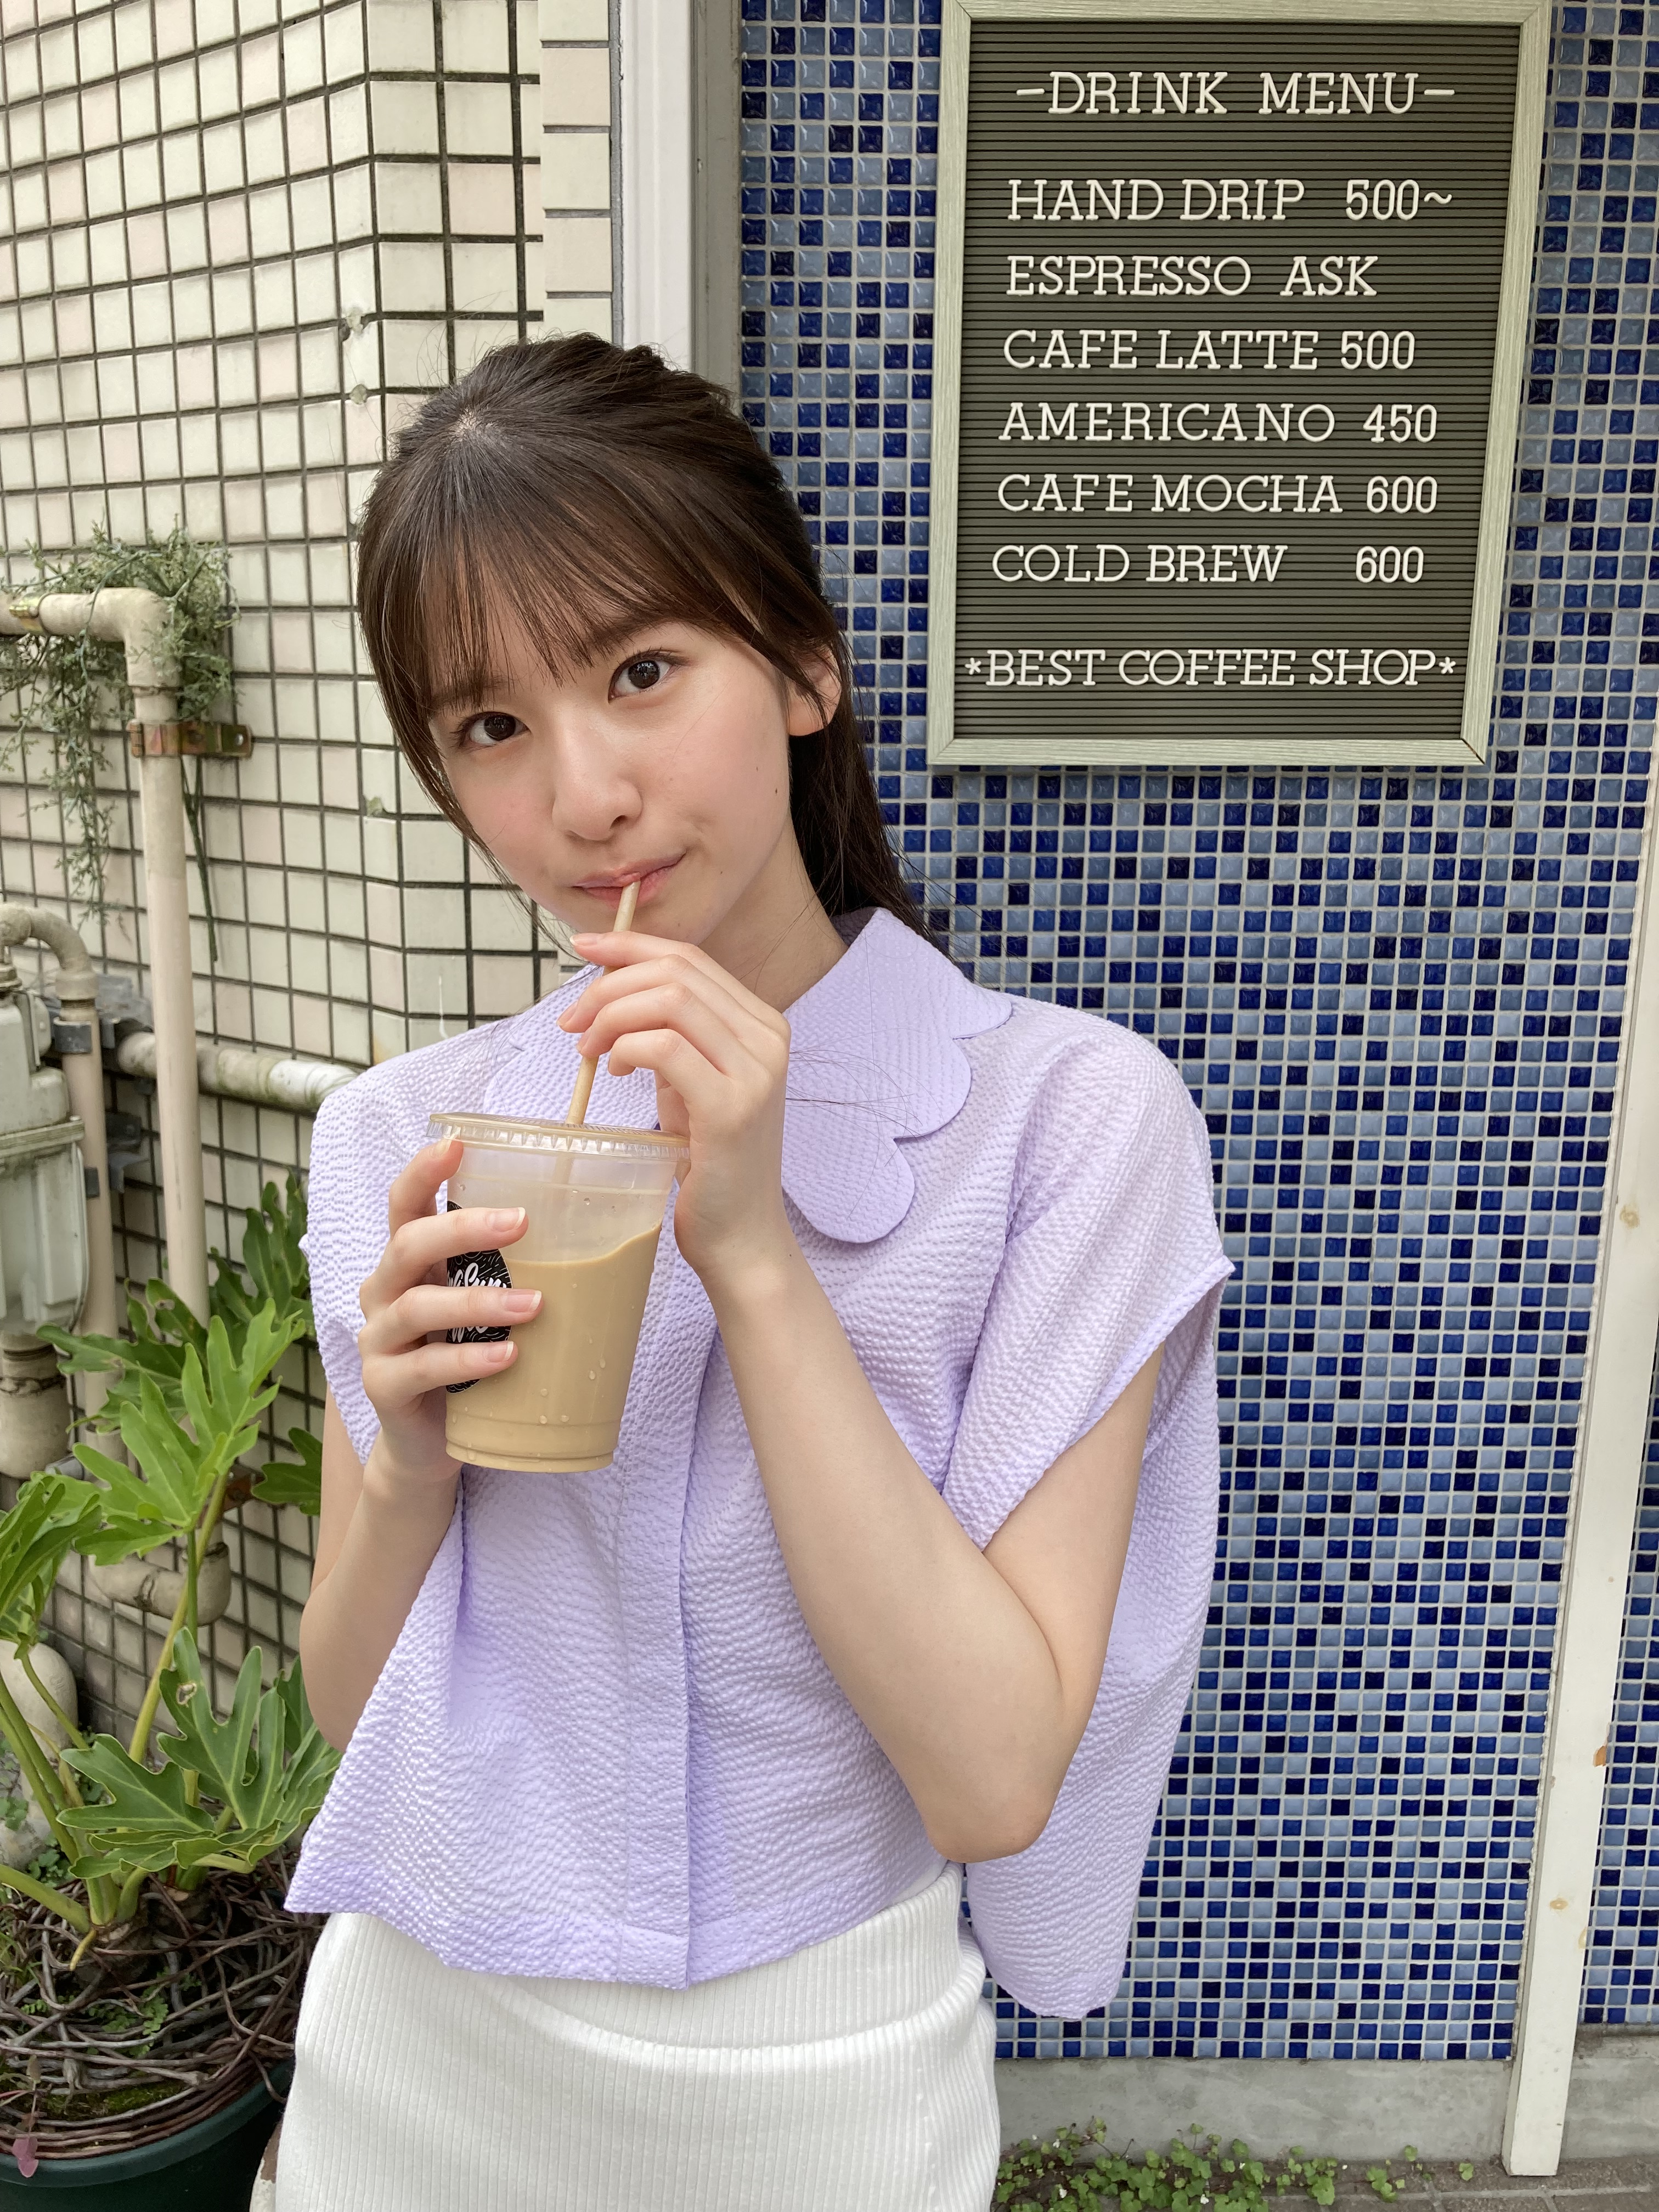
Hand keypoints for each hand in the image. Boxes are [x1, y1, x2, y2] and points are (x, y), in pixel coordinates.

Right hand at [354, 1138, 540, 1489]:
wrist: (432, 1444)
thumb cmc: (470, 1361)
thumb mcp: (485, 1309)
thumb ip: (515, 1272)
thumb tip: (607, 1230)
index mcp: (409, 1263)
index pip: (403, 1204)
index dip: (423, 1171)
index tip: (457, 1143)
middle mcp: (384, 1292)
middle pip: (408, 1243)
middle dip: (464, 1228)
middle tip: (523, 1221)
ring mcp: (378, 1341)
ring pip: (416, 1306)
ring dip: (478, 1301)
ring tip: (534, 1305)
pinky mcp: (383, 1387)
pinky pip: (423, 1368)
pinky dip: (468, 1360)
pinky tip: (508, 1357)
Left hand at [559, 929, 793, 1286]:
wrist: (740, 1236)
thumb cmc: (711, 1163)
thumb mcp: (692, 1084)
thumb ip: (673, 1036)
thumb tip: (615, 993)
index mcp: (762, 1024)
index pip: (691, 958)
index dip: (630, 946)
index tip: (582, 950)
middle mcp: (768, 1038)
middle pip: (677, 971)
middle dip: (610, 984)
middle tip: (571, 1020)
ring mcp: (756, 1072)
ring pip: (669, 1001)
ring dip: (611, 1016)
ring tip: (587, 1050)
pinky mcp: (732, 1107)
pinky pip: (665, 1048)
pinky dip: (625, 1049)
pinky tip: (612, 1071)